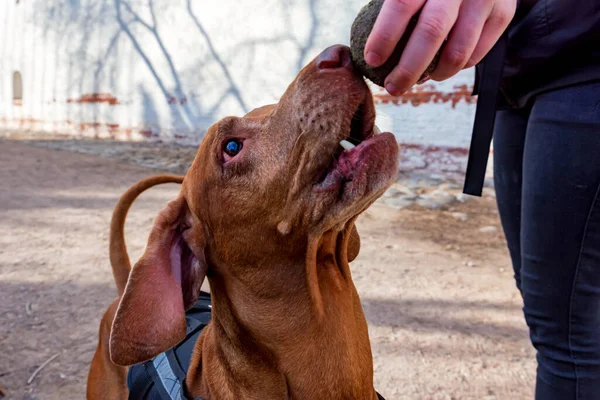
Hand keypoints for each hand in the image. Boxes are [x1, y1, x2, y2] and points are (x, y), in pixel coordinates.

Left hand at [363, 0, 515, 94]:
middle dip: (407, 69)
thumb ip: (392, 3)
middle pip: (430, 33)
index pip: (401, 4)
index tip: (371, 59)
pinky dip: (456, 68)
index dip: (384, 35)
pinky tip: (440, 69)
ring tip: (417, 81)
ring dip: (434, 76)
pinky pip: (476, 54)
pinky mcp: (504, 12)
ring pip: (457, 52)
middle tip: (392, 87)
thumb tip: (362, 40)